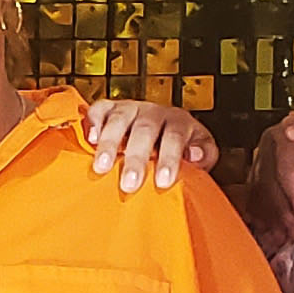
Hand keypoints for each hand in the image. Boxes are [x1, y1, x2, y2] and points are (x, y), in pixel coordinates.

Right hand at [84, 99, 218, 194]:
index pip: (175, 136)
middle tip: (129, 184)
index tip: (163, 182)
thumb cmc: (182, 149)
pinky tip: (90, 140)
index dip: (169, 158)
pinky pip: (99, 110)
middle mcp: (154, 112)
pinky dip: (93, 123)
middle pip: (145, 129)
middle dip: (136, 157)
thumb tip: (193, 156)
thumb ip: (203, 155)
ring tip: (102, 167)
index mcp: (179, 122)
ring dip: (109, 143)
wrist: (162, 132)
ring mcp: (131, 108)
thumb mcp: (201, 153)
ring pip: (120, 119)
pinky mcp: (110, 108)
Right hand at [244, 110, 293, 251]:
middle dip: (281, 212)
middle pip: (268, 183)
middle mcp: (271, 145)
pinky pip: (257, 197)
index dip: (293, 195)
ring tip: (285, 237)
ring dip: (271, 218)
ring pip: (259, 193)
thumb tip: (290, 130)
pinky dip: (264, 216)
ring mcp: (265, 159)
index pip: (284, 168)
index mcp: (286, 132)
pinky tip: (273, 232)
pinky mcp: (263, 172)